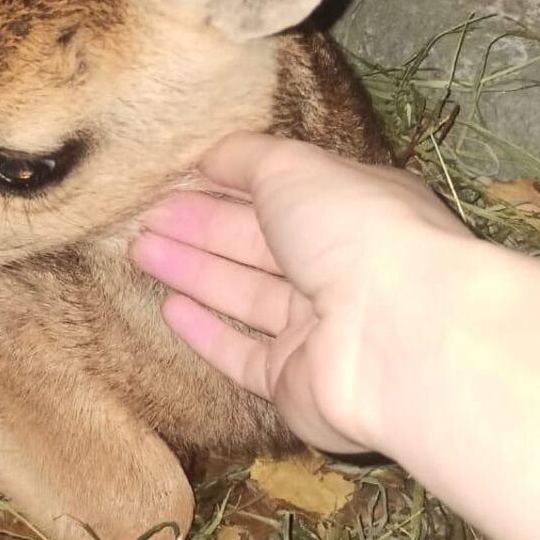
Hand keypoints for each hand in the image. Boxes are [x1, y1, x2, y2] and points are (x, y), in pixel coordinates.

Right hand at [131, 132, 466, 454]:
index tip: (176, 178)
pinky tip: (170, 308)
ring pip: (245, 295)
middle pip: (258, 244)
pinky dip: (207, 332)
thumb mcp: (295, 167)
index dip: (229, 184)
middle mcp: (343, 269)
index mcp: (355, 210)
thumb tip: (210, 156)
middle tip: (143, 217)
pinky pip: (243, 355)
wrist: (400, 337)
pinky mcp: (295, 384)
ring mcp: (320, 331)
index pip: (284, 193)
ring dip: (193, 271)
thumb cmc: (353, 231)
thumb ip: (247, 157)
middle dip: (200, 226)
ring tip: (139, 250)